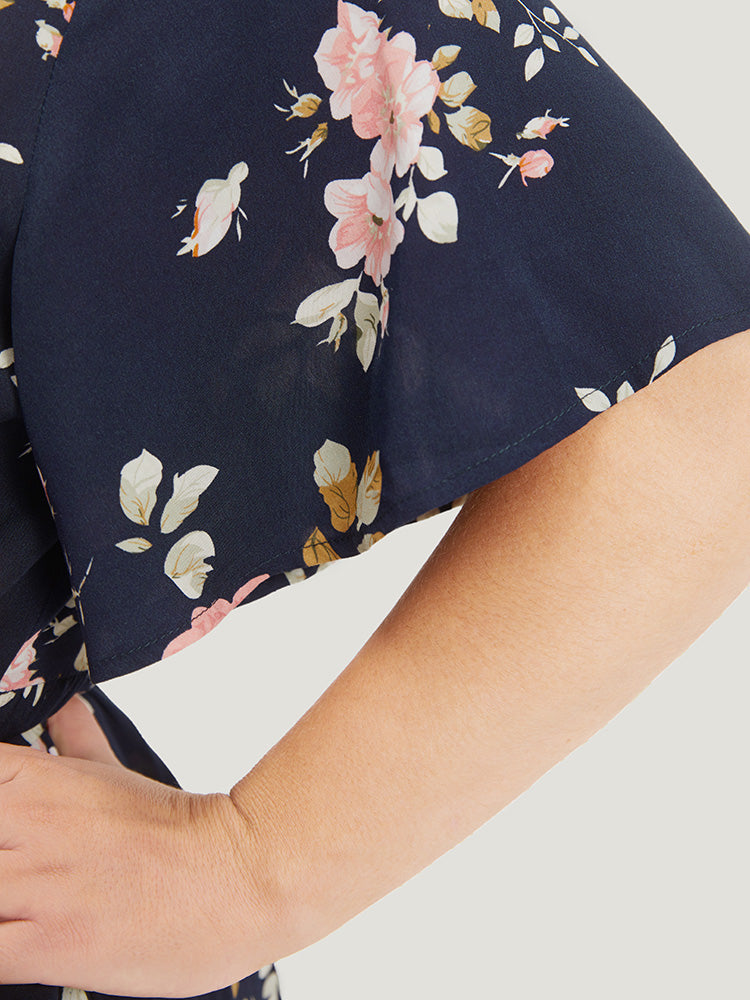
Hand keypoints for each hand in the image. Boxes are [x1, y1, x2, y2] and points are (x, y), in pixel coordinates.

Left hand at [0, 694, 270, 996]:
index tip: (4, 825)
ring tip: (15, 902)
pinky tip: (13, 936)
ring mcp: (35, 887)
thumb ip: (76, 739)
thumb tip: (63, 706)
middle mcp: (28, 828)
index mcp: (37, 783)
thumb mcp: (117, 774)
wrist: (239, 875)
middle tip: (12, 862)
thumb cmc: (181, 829)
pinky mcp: (46, 946)